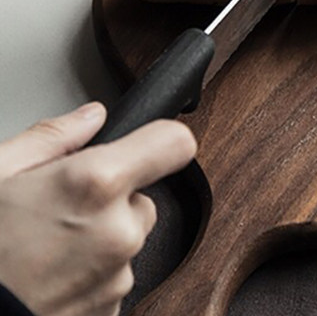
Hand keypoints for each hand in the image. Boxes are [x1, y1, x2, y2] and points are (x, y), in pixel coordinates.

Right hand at [0, 102, 195, 315]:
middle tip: (58, 213)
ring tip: (43, 251)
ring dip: (99, 243)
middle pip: (142, 199)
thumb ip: (52, 138)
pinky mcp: (110, 311)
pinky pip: (111, 280)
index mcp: (95, 184)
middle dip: (111, 202)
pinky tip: (47, 279)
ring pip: (126, 242)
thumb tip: (90, 118)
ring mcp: (116, 277)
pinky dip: (88, 278)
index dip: (161, 140)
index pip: (174, 144)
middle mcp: (118, 231)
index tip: (149, 143)